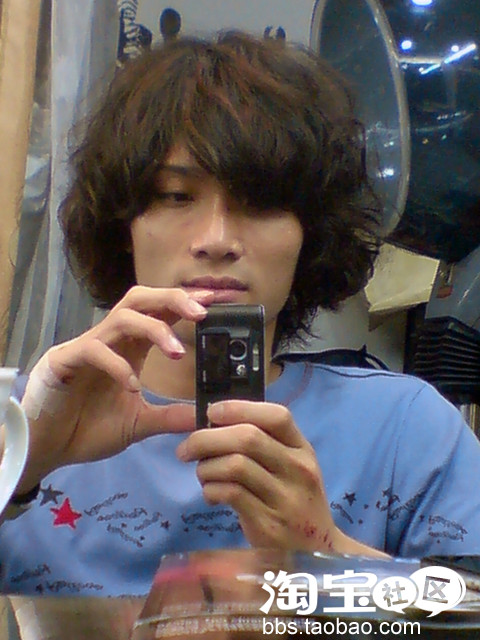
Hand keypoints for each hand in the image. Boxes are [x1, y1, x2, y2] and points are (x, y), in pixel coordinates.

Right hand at [16, 286, 210, 492]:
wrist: (47, 449)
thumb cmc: (87, 428)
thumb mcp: (138, 423)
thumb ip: (169, 417)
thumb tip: (205, 416)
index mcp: (129, 348)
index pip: (158, 313)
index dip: (184, 303)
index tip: (214, 300)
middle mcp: (111, 341)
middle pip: (140, 300)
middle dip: (172, 299)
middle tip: (202, 312)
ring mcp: (87, 348)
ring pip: (122, 317)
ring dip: (153, 329)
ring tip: (177, 352)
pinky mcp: (65, 361)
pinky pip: (93, 351)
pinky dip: (117, 364)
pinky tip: (132, 386)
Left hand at [176, 399, 339, 552]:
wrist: (316, 549)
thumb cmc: (295, 498)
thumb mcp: (293, 466)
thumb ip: (266, 443)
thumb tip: (215, 423)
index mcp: (302, 449)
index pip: (276, 416)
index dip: (239, 408)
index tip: (211, 412)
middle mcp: (298, 470)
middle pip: (248, 438)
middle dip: (207, 438)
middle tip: (187, 448)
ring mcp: (285, 498)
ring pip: (235, 466)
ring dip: (207, 467)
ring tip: (202, 474)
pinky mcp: (268, 524)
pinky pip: (230, 494)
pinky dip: (211, 489)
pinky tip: (211, 493)